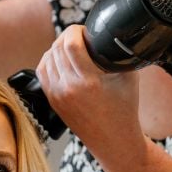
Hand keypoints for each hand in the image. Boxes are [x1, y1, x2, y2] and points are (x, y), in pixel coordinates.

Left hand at [35, 25, 144, 165]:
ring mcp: (57, 95)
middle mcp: (69, 88)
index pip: (70, 44)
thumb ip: (120, 53)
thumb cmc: (124, 109)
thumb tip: (112, 33)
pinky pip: (42, 71)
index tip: (85, 31)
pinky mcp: (52, 100)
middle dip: (68, 36)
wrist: (113, 141)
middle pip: (57, 47)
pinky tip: (62, 60)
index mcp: (89, 82)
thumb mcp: (129, 77)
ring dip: (58, 47)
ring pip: (47, 57)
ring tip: (73, 48)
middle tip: (81, 37)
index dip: (75, 30)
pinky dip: (50, 60)